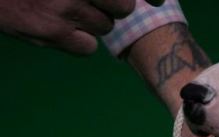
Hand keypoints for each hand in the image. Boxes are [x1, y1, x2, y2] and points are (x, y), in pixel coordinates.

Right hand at [0, 1, 164, 55]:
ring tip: (68, 11)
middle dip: (115, 6)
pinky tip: (63, 29)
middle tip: (94, 2)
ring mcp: (68, 8)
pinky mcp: (56, 32)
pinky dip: (80, 42)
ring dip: (94, 22)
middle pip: (124, 6)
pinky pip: (88, 47)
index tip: (160, 0)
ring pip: (106, 26)